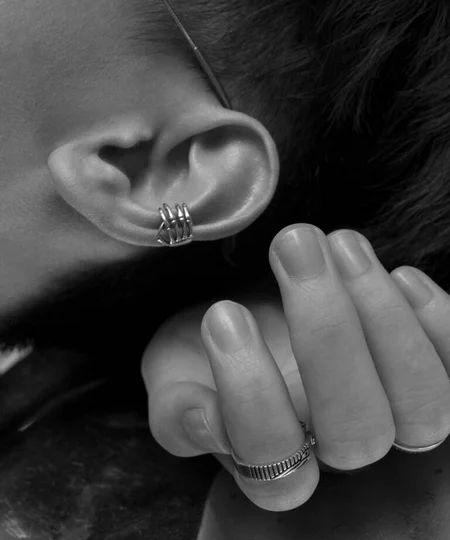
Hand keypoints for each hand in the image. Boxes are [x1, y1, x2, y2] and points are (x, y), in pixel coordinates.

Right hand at [141, 225, 449, 510]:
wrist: (250, 319)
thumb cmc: (205, 352)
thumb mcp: (170, 376)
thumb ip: (177, 411)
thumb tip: (205, 418)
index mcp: (270, 460)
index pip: (271, 458)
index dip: (250, 392)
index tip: (222, 313)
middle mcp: (337, 449)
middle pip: (358, 433)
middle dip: (327, 335)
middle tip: (292, 246)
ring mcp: (390, 414)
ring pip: (422, 407)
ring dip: (384, 319)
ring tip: (341, 244)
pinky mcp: (425, 374)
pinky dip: (437, 324)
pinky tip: (400, 274)